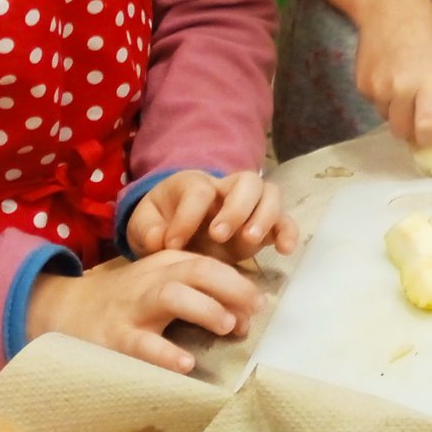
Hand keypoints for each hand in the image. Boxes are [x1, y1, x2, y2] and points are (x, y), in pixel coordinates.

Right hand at [25, 251, 264, 374]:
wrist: (68, 310)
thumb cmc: (130, 300)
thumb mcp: (163, 282)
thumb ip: (202, 293)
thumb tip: (245, 317)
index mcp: (168, 264)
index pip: (209, 264)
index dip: (239, 282)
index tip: (260, 304)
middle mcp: (152, 279)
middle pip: (197, 271)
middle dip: (231, 288)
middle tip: (254, 312)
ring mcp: (132, 307)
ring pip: (171, 296)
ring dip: (204, 309)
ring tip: (228, 327)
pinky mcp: (113, 337)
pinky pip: (141, 344)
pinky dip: (165, 353)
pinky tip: (186, 364)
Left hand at [126, 169, 299, 262]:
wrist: (175, 231)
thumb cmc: (160, 224)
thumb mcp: (143, 225)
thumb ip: (147, 229)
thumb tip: (161, 238)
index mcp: (194, 184)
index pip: (199, 190)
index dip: (186, 217)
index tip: (171, 245)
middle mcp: (227, 189)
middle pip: (246, 181)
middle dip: (236, 208)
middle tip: (217, 236)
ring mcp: (250, 206)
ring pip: (270, 194)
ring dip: (264, 216)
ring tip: (249, 241)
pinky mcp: (264, 227)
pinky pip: (285, 221)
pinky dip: (288, 232)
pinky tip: (284, 250)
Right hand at [352, 0, 431, 146]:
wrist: (388, 6)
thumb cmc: (426, 31)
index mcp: (430, 85)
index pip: (425, 130)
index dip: (428, 140)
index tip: (430, 139)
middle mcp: (402, 91)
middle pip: (402, 131)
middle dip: (411, 131)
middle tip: (418, 119)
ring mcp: (378, 89)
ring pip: (387, 118)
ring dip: (396, 111)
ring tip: (403, 85)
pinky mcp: (361, 85)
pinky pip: (375, 103)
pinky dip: (382, 97)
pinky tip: (388, 74)